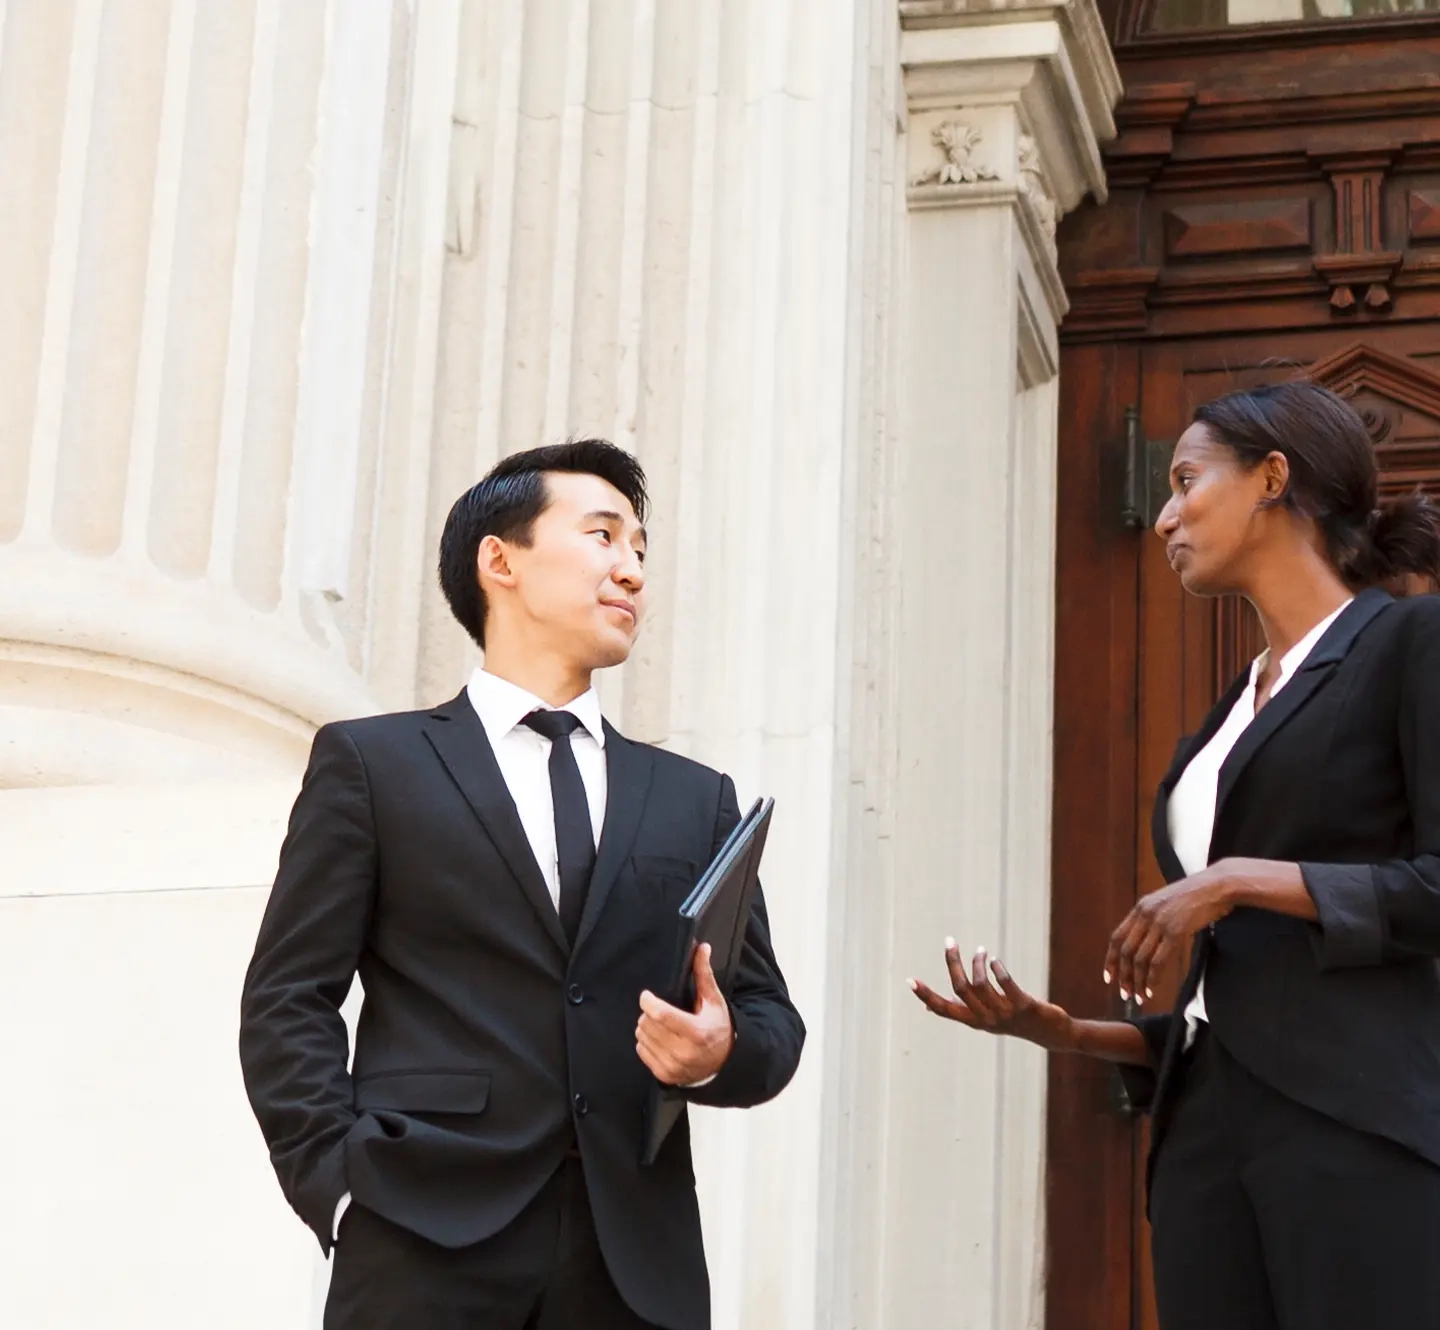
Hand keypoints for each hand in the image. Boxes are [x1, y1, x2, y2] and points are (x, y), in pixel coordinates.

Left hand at [636, 943, 734, 1085]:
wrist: (724, 1062)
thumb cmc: (717, 1027)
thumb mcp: (713, 1001)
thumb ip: (704, 974)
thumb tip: (702, 947)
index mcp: (697, 1032)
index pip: (661, 1015)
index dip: (648, 1002)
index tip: (647, 995)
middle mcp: (684, 1052)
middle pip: (648, 1024)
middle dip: (649, 1013)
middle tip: (660, 1010)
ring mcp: (673, 1066)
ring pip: (642, 1037)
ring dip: (647, 1027)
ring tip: (661, 1024)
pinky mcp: (664, 1075)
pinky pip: (641, 1052)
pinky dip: (646, 1042)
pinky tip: (660, 1038)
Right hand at [910, 941, 1075, 1052]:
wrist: (1052, 1035)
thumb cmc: (1014, 1023)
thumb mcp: (985, 1020)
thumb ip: (961, 1011)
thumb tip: (930, 1009)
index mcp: (974, 1022)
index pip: (944, 1009)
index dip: (926, 995)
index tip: (910, 980)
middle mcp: (987, 1021)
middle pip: (961, 988)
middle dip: (952, 962)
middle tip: (949, 941)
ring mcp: (1006, 1015)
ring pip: (982, 984)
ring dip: (978, 962)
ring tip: (981, 951)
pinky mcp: (1024, 1006)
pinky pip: (1006, 983)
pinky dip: (997, 968)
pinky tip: (995, 961)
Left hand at [1104, 864, 1233, 1004]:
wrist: (1217, 886)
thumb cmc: (1195, 896)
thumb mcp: (1165, 903)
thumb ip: (1151, 919)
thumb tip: (1143, 944)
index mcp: (1140, 907)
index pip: (1116, 937)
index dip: (1110, 960)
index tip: (1108, 977)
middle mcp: (1145, 914)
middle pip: (1125, 951)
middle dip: (1123, 976)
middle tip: (1125, 994)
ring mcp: (1159, 923)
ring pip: (1140, 959)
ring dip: (1137, 981)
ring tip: (1139, 997)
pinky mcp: (1176, 931)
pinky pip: (1158, 960)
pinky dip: (1152, 978)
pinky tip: (1152, 989)